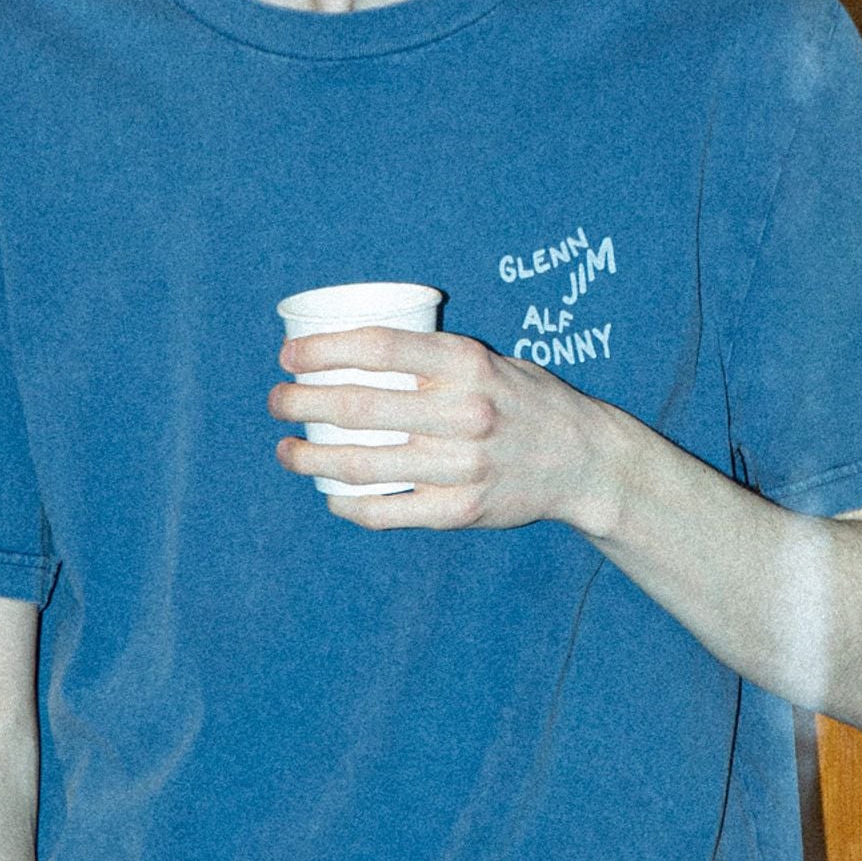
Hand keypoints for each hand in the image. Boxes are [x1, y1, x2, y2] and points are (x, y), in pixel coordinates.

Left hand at [271, 326, 632, 532]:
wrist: (584, 462)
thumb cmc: (525, 401)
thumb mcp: (490, 361)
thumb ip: (434, 361)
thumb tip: (354, 353)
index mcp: (468, 366)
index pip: (381, 349)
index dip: (324, 350)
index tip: (289, 357)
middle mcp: (464, 414)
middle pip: (359, 408)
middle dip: (301, 403)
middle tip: (277, 401)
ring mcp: (462, 468)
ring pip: (362, 465)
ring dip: (309, 458)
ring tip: (286, 450)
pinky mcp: (460, 511)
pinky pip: (387, 512)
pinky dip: (347, 505)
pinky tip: (328, 494)